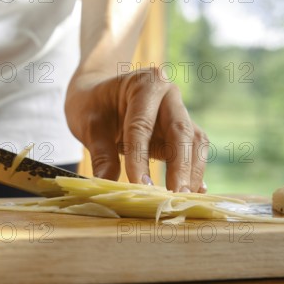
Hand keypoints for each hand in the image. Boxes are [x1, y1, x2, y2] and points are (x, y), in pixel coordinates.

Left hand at [65, 67, 208, 192]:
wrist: (98, 93)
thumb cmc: (92, 105)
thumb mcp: (88, 126)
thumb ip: (100, 154)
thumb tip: (107, 185)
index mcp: (145, 84)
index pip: (142, 126)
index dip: (141, 158)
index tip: (140, 185)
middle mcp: (169, 95)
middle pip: (180, 132)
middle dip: (180, 167)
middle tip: (175, 196)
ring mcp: (180, 112)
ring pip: (194, 142)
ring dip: (191, 172)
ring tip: (183, 199)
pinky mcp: (182, 131)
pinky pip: (193, 151)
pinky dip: (194, 172)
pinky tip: (193, 193)